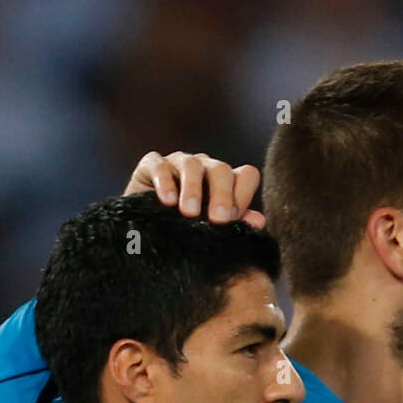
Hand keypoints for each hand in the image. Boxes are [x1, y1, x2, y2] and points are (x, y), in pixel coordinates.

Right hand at [124, 151, 265, 227]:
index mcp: (225, 184)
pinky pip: (160, 166)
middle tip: (218, 219)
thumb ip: (236, 226)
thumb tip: (259, 221)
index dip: (244, 194)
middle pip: (221, 170)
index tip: (234, 219)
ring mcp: (178, 164)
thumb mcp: (211, 234)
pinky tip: (167, 202)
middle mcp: (205, 169)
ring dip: (192, 189)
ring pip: (192, 165)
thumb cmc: (184, 236)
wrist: (144, 238)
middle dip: (221, 194)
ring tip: (189, 213)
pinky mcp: (152, 165)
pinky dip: (165, 182)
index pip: (246, 176)